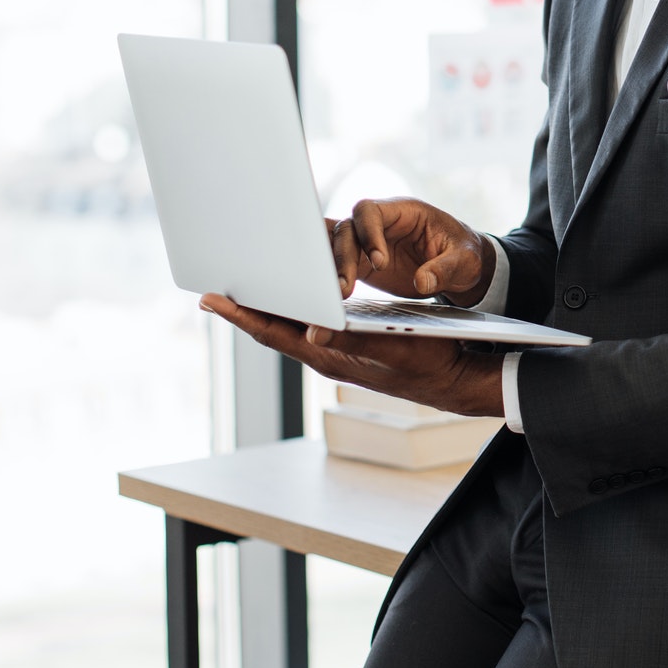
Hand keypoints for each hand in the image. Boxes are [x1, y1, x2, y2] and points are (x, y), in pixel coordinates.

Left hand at [199, 294, 504, 418]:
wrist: (457, 379)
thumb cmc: (431, 361)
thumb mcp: (394, 346)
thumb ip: (354, 339)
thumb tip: (313, 331)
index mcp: (330, 356)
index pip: (272, 333)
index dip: (240, 315)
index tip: (210, 298)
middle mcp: (327, 355)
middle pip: (274, 328)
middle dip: (244, 308)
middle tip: (214, 287)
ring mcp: (338, 352)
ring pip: (290, 327)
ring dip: (266, 306)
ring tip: (242, 287)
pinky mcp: (351, 346)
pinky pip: (310, 325)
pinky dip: (294, 307)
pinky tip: (293, 295)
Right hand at [329, 197, 494, 307]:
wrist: (459, 267)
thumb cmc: (463, 253)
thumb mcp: (464, 260)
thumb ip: (445, 268)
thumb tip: (423, 282)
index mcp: (404, 212)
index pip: (370, 211)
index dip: (368, 232)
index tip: (379, 262)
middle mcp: (381, 224)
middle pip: (347, 229)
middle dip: (343, 256)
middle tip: (346, 287)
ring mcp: (368, 244)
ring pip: (337, 246)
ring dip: (332, 268)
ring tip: (337, 295)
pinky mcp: (364, 266)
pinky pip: (340, 266)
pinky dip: (332, 277)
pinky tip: (330, 296)